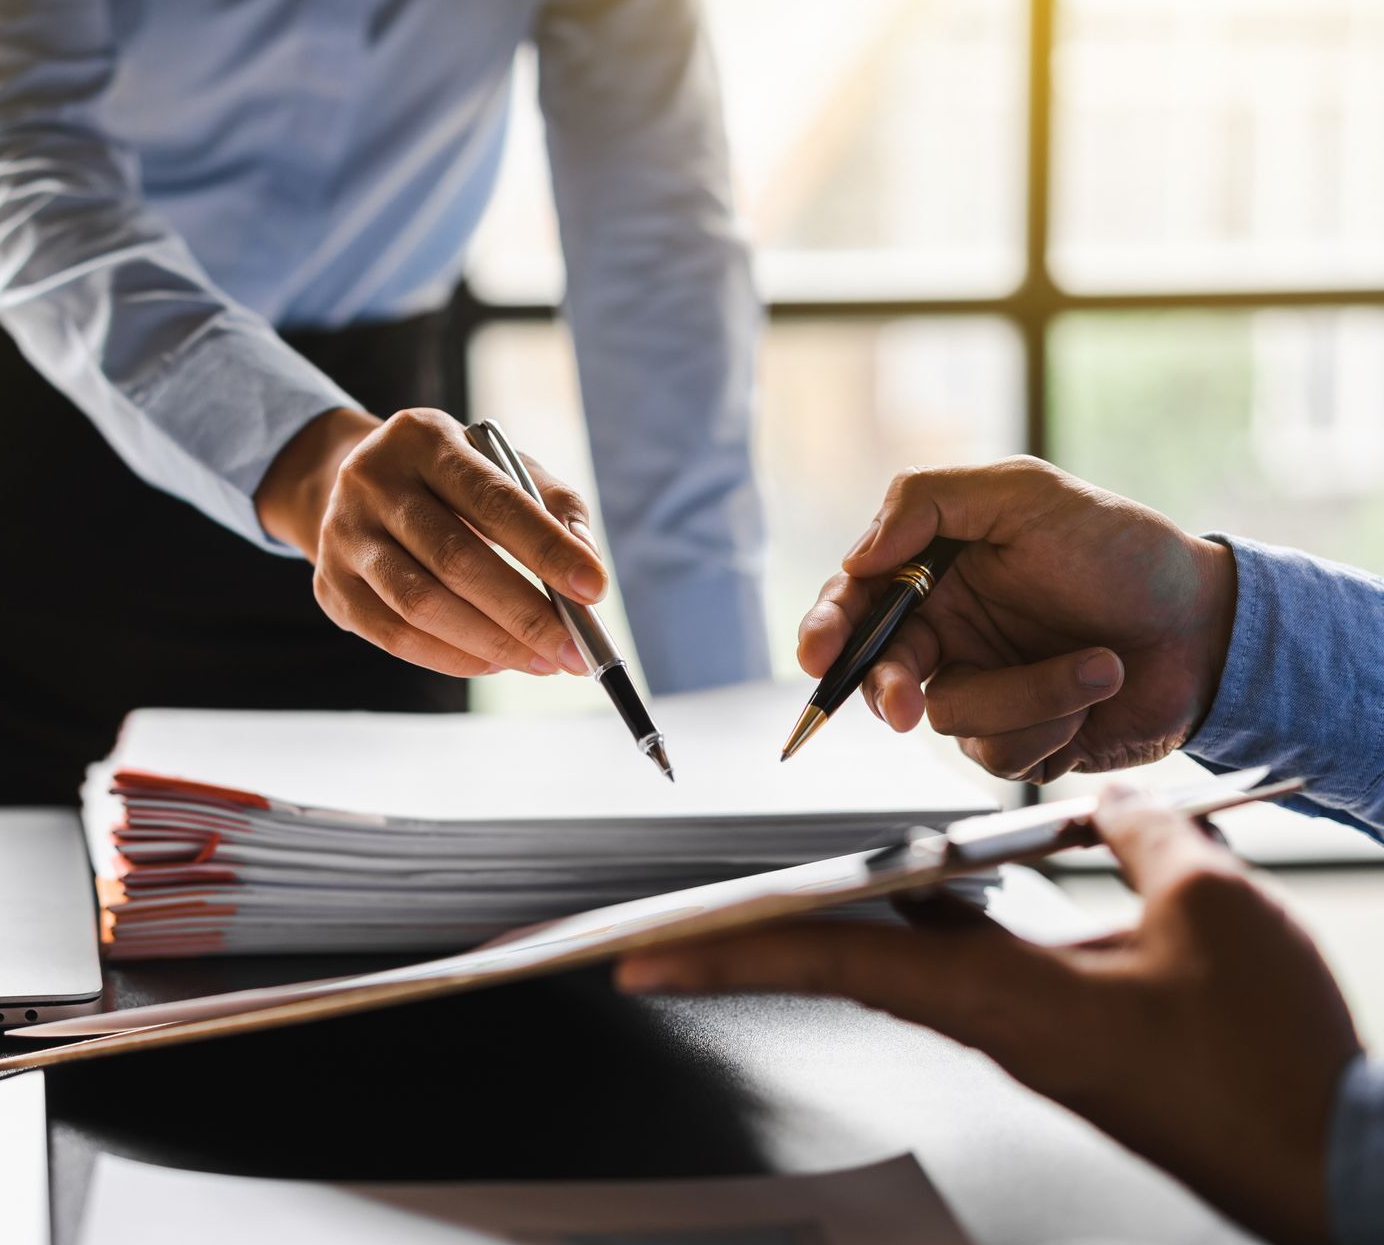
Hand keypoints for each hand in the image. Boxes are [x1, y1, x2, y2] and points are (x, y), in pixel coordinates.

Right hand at [255, 407, 606, 677]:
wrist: (355, 485)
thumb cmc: (449, 481)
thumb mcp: (499, 466)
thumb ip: (551, 505)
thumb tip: (588, 570)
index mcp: (423, 439)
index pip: (492, 498)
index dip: (546, 547)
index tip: (594, 589)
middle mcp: (372, 481)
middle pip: (454, 558)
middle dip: (524, 613)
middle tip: (574, 650)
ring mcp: (343, 535)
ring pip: (420, 605)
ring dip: (491, 643)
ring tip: (542, 662)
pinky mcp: (330, 586)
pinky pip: (393, 635)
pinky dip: (451, 657)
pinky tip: (495, 662)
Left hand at [616, 785, 1360, 1244]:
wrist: (1334, 1161)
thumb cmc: (1269, 1058)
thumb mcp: (1209, 905)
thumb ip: (1136, 830)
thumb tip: (1099, 795)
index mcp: (1001, 997)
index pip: (832, 964)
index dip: (729, 957)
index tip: (641, 962)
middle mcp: (991, 1020)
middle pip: (841, 966)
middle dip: (747, 942)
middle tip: (658, 934)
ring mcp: (1022, 1033)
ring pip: (904, 963)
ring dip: (843, 922)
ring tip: (775, 887)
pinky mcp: (1059, 1036)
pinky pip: (968, 968)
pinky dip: (939, 923)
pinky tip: (954, 880)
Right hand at [800, 457, 1237, 781]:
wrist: (1209, 627)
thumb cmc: (1123, 550)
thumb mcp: (1026, 494)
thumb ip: (928, 502)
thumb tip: (857, 556)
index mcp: (935, 573)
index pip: (855, 602)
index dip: (826, 630)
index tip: (820, 654)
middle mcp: (948, 634)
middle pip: (877, 674)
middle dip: (888, 691)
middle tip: (904, 705)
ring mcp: (982, 689)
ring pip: (949, 717)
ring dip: (1029, 694)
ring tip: (1100, 663)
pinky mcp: (1020, 739)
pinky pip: (1001, 753)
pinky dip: (1055, 722)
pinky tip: (1097, 690)